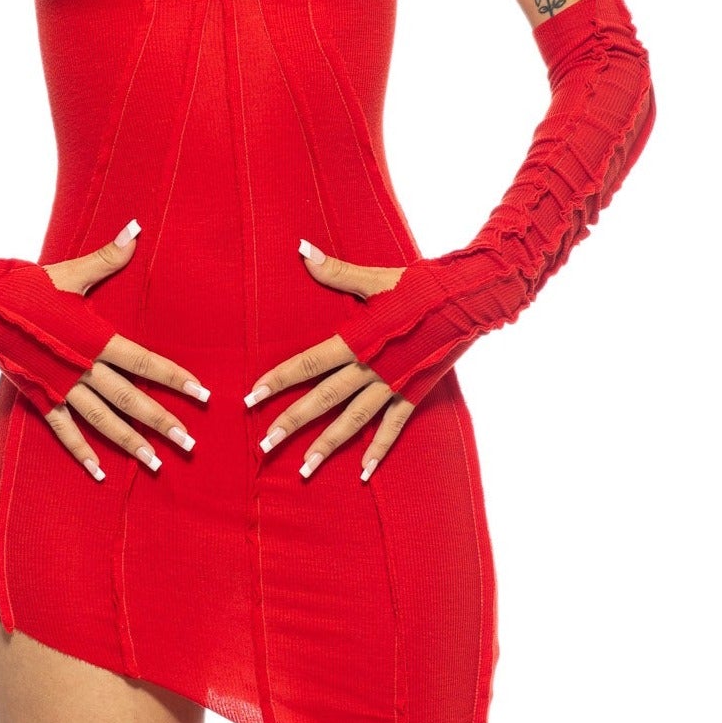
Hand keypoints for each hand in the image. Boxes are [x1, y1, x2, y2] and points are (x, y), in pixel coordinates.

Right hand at [39, 223, 211, 481]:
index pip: (144, 362)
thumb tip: (136, 229)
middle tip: (189, 444)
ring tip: (155, 464)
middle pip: (130, 399)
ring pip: (102, 421)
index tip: (202, 394)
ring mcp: (60, 386)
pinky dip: (81, 451)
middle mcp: (81, 368)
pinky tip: (98, 471)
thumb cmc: (27, 286)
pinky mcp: (39, 396)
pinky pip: (63, 431)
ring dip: (130, 443)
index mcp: (94, 338)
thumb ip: (108, 257)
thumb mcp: (71, 273)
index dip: (175, 378)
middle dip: (162, 422)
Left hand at [242, 240, 417, 481]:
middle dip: (293, 421)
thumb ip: (336, 271)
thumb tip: (301, 250)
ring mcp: (394, 384)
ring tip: (304, 469)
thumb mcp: (376, 278)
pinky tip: (364, 472)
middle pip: (324, 398)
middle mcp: (372, 367)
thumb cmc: (421, 286)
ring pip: (354, 420)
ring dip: (328, 445)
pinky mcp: (415, 392)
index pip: (309, 363)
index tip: (251, 397)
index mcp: (358, 339)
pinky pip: (394, 426)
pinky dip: (379, 449)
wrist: (470, 301)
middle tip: (265, 445)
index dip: (279, 379)